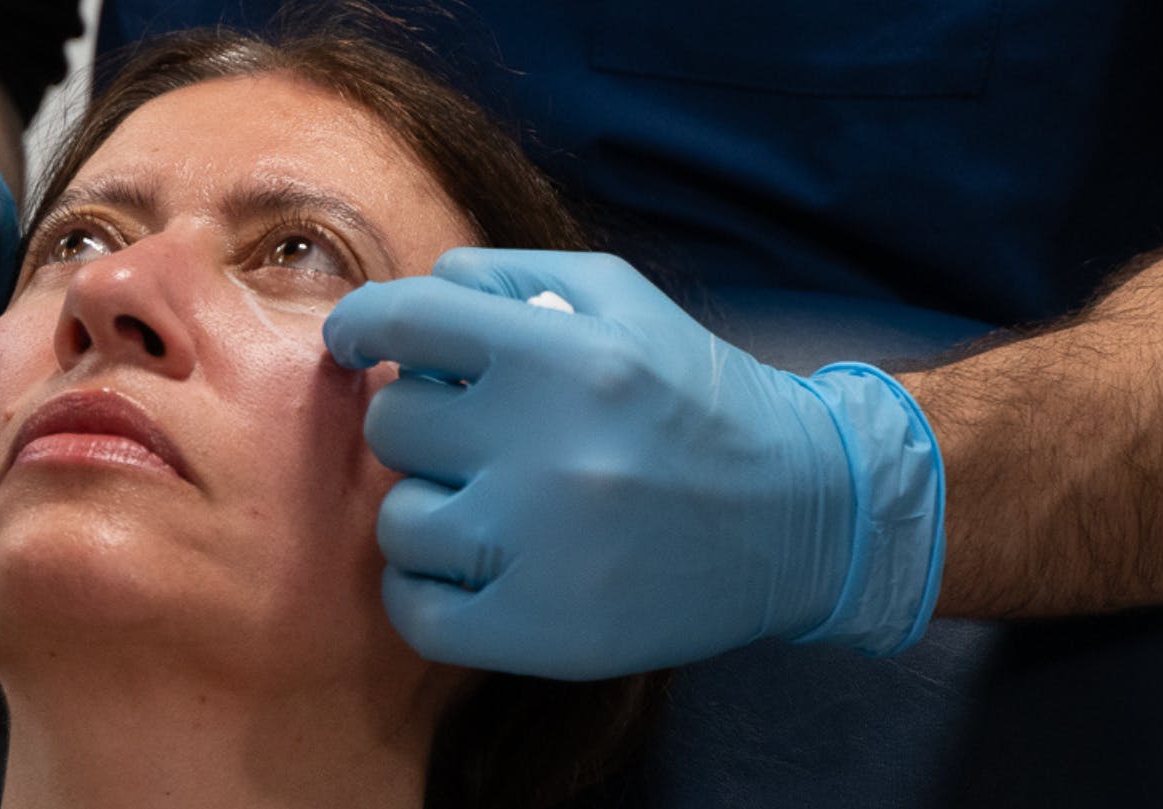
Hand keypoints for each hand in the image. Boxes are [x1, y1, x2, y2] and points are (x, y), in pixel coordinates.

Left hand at [323, 249, 946, 680]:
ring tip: (494, 505)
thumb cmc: (692, 397)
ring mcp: (544, 548)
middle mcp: (551, 450)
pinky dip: (425, 590)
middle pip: (396, 424)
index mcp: (566, 357)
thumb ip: (504, 279)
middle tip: (481, 437)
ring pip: (399, 519)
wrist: (802, 514)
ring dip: (430, 507)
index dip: (363, 326)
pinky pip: (415, 611)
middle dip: (425, 422)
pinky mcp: (544, 630)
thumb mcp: (619, 299)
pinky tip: (470, 567)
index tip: (360, 341)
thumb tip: (401, 294)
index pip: (406, 322)